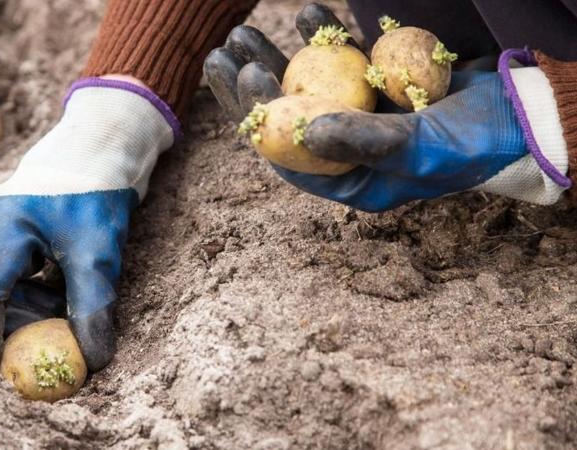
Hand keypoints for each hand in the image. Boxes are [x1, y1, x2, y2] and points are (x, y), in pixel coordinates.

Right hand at [0, 78, 176, 368]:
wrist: (91, 156)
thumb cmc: (94, 201)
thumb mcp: (100, 254)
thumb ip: (92, 308)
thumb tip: (93, 360)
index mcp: (2, 227)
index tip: (16, 365)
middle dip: (0, 322)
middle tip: (43, 327)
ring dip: (6, 305)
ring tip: (51, 294)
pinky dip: (8, 289)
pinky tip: (44, 280)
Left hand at [204, 4, 568, 211]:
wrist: (521, 117)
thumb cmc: (474, 145)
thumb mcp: (418, 148)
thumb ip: (363, 141)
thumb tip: (304, 130)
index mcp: (349, 181)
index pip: (288, 152)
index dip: (259, 115)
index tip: (244, 78)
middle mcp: (347, 152)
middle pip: (285, 116)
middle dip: (253, 84)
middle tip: (224, 52)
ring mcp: (360, 117)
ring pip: (305, 85)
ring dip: (276, 58)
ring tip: (245, 32)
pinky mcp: (376, 88)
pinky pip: (341, 62)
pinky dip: (325, 38)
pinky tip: (306, 15)